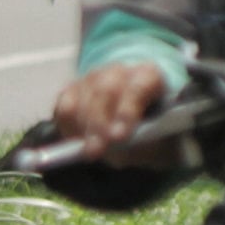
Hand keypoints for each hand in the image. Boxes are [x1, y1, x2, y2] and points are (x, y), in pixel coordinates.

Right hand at [53, 61, 171, 159]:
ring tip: (91, 152)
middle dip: (100, 123)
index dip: (127, 111)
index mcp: (149, 76)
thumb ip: (144, 145)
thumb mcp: (158, 141)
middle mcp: (119, 72)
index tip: (120, 137)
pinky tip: (79, 143)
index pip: (138, 87)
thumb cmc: (152, 130)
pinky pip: (65, 109)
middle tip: (98, 150)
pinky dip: (69, 128)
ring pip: (84, 100)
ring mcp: (93, 78)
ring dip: (85, 129)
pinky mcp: (72, 89)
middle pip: (106, 91)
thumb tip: (119, 151)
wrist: (136, 122)